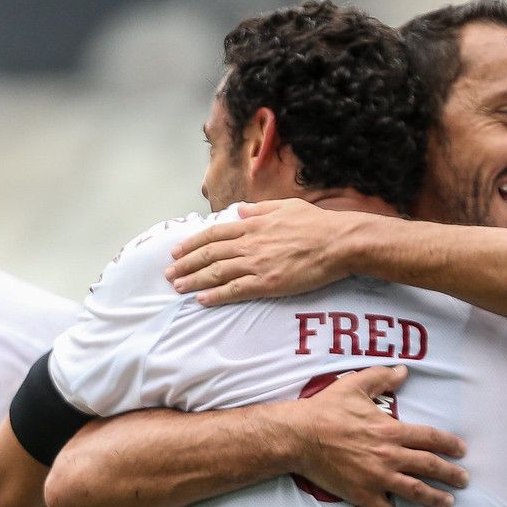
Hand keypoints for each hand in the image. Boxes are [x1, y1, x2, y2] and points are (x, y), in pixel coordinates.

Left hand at [167, 199, 354, 305]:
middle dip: (185, 264)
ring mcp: (256, 264)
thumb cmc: (316, 224)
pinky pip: (234, 290)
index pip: (214, 234)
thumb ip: (259, 209)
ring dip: (193, 280)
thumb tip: (240, 211)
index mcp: (253, 224)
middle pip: (209, 254)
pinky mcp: (267, 283)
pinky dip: (215, 295)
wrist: (338, 242)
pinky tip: (201, 299)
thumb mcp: (285, 206)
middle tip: (168, 273)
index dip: (193, 243)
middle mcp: (249, 243)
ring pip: (216, 272)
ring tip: (177, 287)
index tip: (177, 251)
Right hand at [278, 364, 466, 506]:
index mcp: (391, 429)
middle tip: (463, 480)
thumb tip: (403, 370)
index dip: (449, 444)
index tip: (461, 450)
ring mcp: (377, 477)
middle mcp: (389, 455)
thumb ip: (382, 377)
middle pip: (429, 466)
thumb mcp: (355, 385)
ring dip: (436, 498)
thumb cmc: (325, 410)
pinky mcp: (362, 494)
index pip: (430, 438)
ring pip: (415, 490)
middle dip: (451, 474)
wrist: (299, 437)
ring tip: (448, 503)